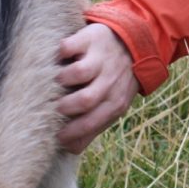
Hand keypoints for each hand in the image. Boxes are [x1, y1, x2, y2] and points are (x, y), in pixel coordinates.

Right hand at [56, 23, 140, 151]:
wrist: (134, 42)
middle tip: (55, 106)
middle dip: (65, 106)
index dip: (71, 133)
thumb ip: (94, 124)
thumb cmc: (116, 79)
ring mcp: (102, 58)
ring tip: (59, 80)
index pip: (91, 122)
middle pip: (85, 99)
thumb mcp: (113, 103)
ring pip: (78, 73)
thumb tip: (69, 149)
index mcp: (116, 100)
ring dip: (62, 78)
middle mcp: (111, 79)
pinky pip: (68, 47)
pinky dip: (60, 53)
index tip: (55, 137)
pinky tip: (60, 58)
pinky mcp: (91, 38)